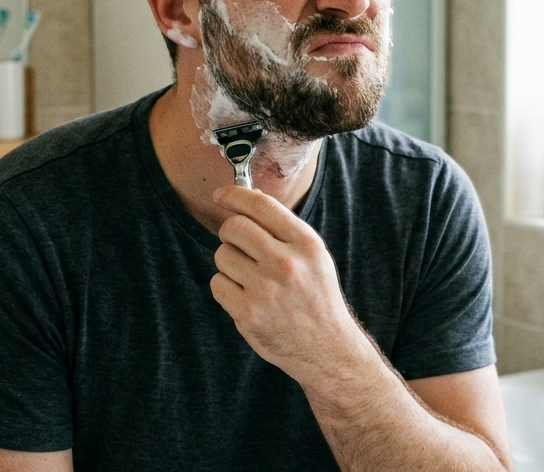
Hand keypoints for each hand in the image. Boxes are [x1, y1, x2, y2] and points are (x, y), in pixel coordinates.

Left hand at [209, 185, 371, 383]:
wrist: (326, 348)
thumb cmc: (317, 297)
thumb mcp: (313, 257)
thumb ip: (283, 229)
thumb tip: (247, 199)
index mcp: (306, 244)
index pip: (261, 205)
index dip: (235, 195)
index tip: (222, 195)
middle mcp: (286, 263)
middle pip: (234, 227)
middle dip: (230, 233)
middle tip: (239, 245)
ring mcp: (265, 289)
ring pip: (222, 255)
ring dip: (229, 263)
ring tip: (250, 278)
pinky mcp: (248, 312)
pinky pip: (217, 283)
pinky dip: (226, 288)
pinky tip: (245, 296)